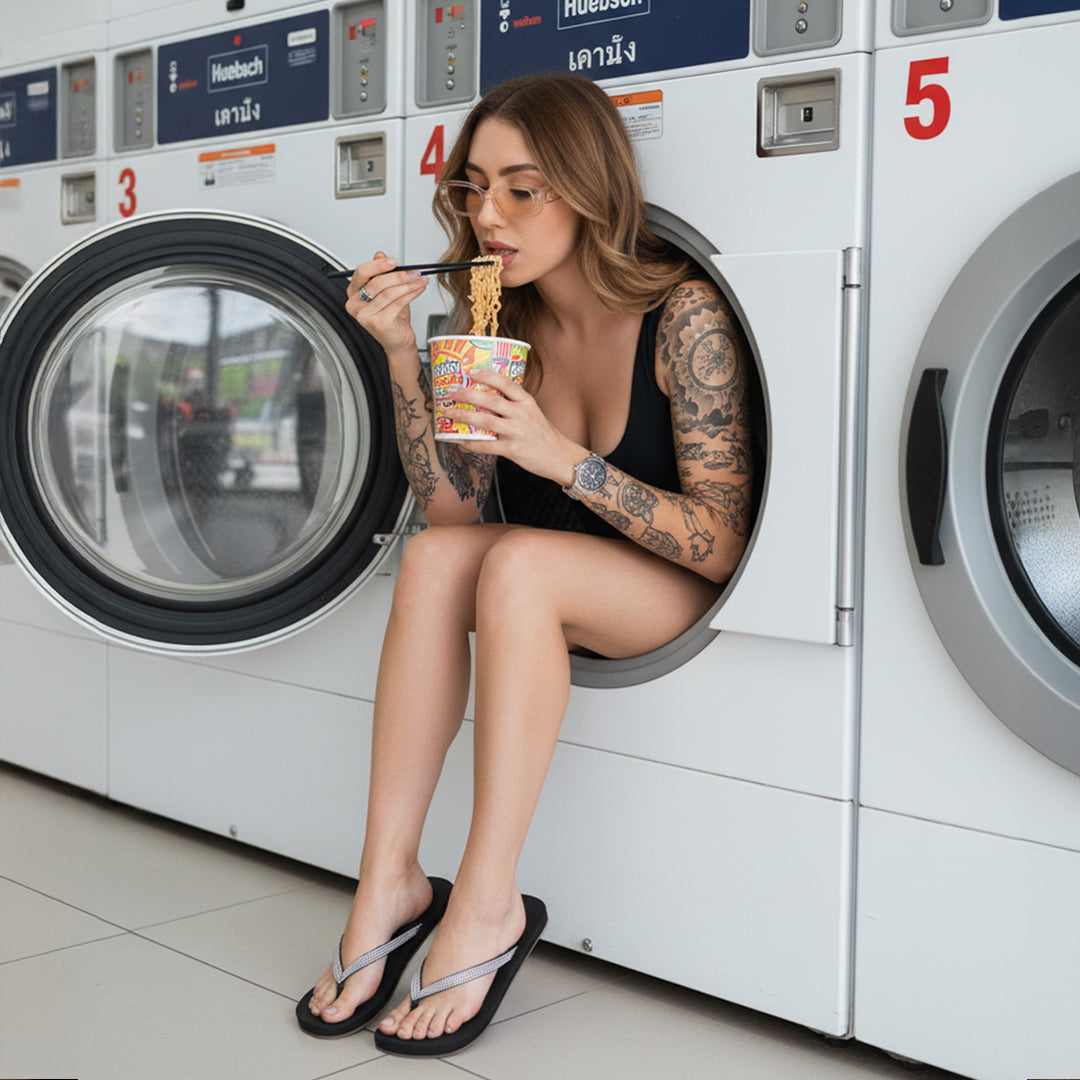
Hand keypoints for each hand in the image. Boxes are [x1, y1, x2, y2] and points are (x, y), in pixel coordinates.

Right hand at [344, 252, 428, 358]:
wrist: (398, 341)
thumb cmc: (392, 317)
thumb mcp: (386, 290)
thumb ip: (382, 273)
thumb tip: (380, 255)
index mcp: (354, 293)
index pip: (362, 272)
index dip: (378, 265)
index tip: (394, 261)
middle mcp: (355, 305)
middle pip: (377, 282)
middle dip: (400, 275)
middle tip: (415, 271)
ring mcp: (365, 316)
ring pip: (389, 292)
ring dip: (409, 284)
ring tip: (420, 280)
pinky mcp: (379, 323)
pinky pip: (397, 303)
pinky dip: (411, 293)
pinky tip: (419, 289)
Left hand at [441, 368, 580, 484]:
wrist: (560, 457)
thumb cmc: (543, 435)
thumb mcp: (533, 413)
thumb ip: (514, 405)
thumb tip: (486, 398)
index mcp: (527, 401)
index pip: (505, 383)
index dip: (486, 375)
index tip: (471, 372)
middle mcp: (522, 414)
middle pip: (490, 400)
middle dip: (468, 395)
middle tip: (452, 392)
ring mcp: (517, 431)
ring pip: (485, 421)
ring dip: (464, 416)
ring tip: (449, 413)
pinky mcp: (513, 449)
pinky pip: (487, 446)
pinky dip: (471, 444)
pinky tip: (461, 442)